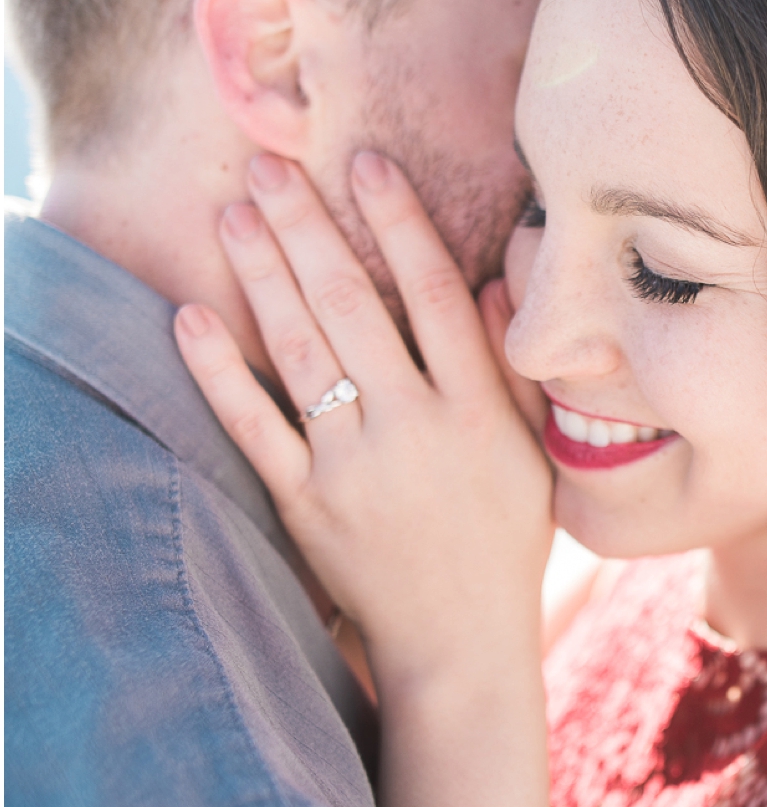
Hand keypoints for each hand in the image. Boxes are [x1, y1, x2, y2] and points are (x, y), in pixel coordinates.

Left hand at [175, 151, 553, 698]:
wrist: (460, 644)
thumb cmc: (505, 542)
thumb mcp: (534, 452)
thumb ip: (516, 367)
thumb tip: (495, 277)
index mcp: (477, 411)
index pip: (433, 295)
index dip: (398, 223)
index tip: (366, 162)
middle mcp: (414, 429)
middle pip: (352, 306)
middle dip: (308, 228)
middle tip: (269, 166)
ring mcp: (353, 467)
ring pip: (301, 353)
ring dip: (264, 275)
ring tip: (235, 213)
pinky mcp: (305, 504)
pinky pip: (254, 428)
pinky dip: (219, 374)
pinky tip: (191, 317)